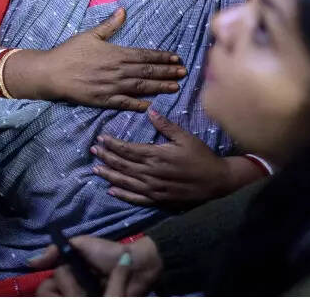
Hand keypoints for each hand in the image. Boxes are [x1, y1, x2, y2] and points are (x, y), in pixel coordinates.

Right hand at [6, 8, 186, 110]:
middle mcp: (117, 70)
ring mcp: (112, 87)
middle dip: (167, 72)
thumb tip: (123, 11)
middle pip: (147, 71)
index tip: (176, 58)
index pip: (145, 55)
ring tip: (175, 87)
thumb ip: (109, 25)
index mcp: (116, 53)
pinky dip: (138, 104)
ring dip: (159, 87)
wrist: (52, 73)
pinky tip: (150, 105)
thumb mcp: (90, 35)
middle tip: (184, 73)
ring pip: (141, 87)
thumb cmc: (70, 52)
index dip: (162, 57)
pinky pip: (124, 103)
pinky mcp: (103, 100)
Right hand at [30, 235, 162, 295]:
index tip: (66, 272)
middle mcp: (71, 291)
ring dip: (77, 292)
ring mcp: (82, 297)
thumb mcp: (82, 245)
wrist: (135, 265)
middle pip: (52, 294)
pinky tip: (95, 293)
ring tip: (93, 288)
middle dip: (69, 285)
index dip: (56, 282)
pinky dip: (83, 296)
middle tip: (86, 280)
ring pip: (66, 298)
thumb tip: (30, 262)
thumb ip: (56, 250)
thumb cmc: (109, 252)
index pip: (46, 287)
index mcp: (67, 276)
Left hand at [91, 108, 253, 206]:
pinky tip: (111, 190)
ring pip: (125, 181)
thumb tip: (149, 110)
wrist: (217, 181)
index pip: (128, 149)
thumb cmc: (201, 156)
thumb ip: (165, 125)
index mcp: (157, 155)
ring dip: (109, 174)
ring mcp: (154, 188)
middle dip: (106, 157)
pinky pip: (136, 198)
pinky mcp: (158, 199)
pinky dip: (123, 194)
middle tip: (92, 151)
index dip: (112, 144)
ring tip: (95, 169)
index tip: (100, 138)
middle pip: (123, 164)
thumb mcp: (185, 137)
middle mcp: (151, 173)